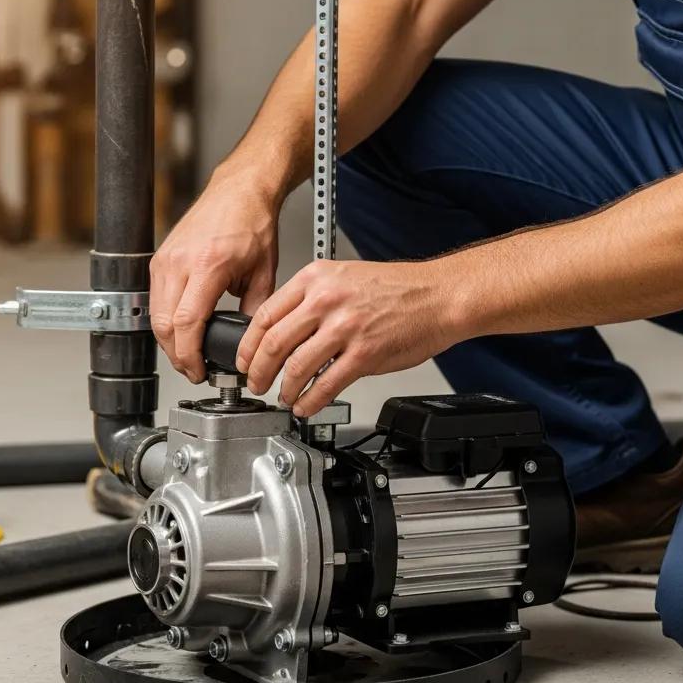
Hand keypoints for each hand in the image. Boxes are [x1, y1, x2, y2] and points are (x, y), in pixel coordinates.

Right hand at [149, 171, 279, 381]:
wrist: (239, 190)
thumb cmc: (252, 222)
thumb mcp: (265, 273)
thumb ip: (254, 311)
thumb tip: (247, 341)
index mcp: (207, 265)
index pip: (186, 323)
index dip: (189, 354)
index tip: (198, 371)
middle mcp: (180, 262)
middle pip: (164, 325)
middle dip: (176, 355)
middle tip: (193, 371)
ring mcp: (166, 259)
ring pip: (155, 315)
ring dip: (168, 341)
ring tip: (188, 356)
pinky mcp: (160, 258)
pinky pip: (155, 300)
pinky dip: (165, 321)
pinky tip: (180, 331)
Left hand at [235, 258, 464, 417]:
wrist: (438, 296)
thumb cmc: (397, 289)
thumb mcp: (344, 277)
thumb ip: (311, 299)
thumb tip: (283, 329)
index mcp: (316, 279)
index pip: (265, 315)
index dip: (247, 344)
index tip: (243, 359)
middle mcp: (327, 301)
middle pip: (274, 343)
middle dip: (258, 371)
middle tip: (255, 384)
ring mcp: (345, 328)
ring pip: (296, 367)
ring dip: (284, 389)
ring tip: (283, 397)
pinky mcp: (364, 354)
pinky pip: (326, 384)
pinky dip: (311, 400)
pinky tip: (306, 405)